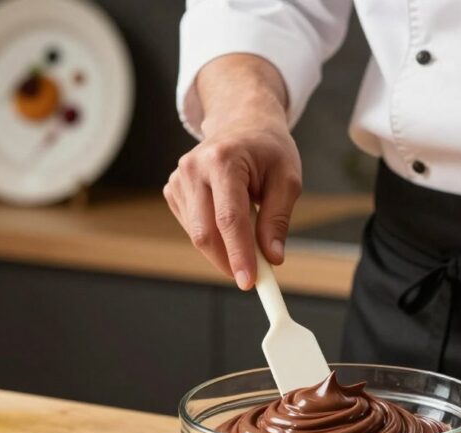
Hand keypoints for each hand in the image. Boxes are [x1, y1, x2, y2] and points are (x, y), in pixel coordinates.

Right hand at [164, 119, 301, 289]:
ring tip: (250, 232)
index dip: (239, 254)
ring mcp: (178, 179)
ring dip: (223, 248)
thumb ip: (278, 219)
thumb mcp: (287, 179)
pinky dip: (213, 236)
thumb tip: (272, 257)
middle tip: (253, 277)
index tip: (249, 281)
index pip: (229, 219)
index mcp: (223, 160)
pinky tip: (229, 220)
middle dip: (228, 261)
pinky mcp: (173, 190)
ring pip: (197, 234)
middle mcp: (194, 168)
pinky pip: (192, 228)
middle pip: (205, 232)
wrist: (242, 122)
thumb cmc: (268, 149)